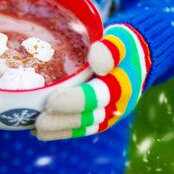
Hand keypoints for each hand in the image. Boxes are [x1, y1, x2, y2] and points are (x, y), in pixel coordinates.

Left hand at [35, 24, 150, 140]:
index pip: (96, 96)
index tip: (50, 102)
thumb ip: (110, 49)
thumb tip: (98, 64)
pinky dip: (64, 131)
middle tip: (39, 123)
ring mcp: (110, 114)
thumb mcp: (119, 41)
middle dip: (63, 121)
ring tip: (37, 131)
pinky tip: (44, 132)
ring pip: (85, 127)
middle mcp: (118, 105)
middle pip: (88, 117)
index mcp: (121, 85)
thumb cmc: (122, 45)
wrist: (136, 58)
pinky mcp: (102, 118)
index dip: (74, 101)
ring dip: (61, 130)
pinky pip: (83, 128)